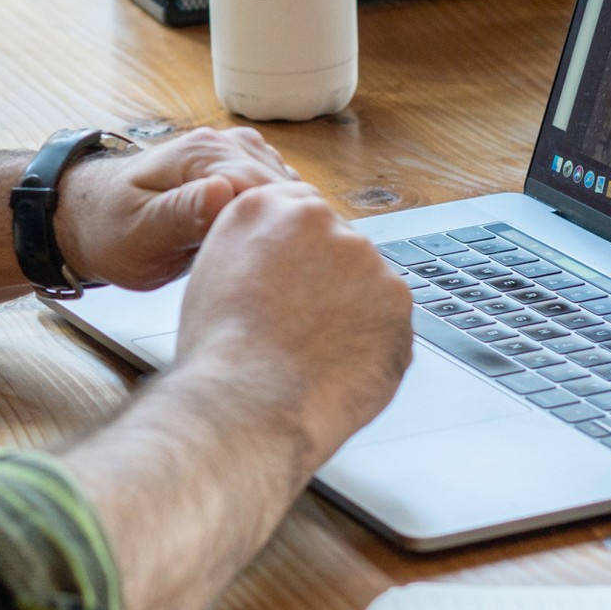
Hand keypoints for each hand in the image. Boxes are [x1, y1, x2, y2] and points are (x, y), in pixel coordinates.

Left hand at [53, 127, 296, 291]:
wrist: (90, 218)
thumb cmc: (109, 229)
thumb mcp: (140, 232)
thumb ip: (181, 214)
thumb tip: (224, 193)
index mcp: (202, 153)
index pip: (267, 189)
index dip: (279, 230)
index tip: (282, 267)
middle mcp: (224, 145)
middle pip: (284, 189)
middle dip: (287, 230)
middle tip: (278, 276)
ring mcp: (235, 155)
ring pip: (287, 192)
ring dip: (285, 226)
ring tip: (272, 265)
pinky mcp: (240, 171)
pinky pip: (276, 196)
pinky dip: (278, 221)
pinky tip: (265, 249)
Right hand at [173, 182, 412, 473]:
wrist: (247, 401)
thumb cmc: (219, 354)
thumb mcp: (213, 274)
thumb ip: (252, 249)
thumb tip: (279, 260)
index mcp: (263, 207)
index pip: (298, 210)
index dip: (299, 252)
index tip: (297, 279)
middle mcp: (318, 219)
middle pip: (337, 243)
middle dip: (328, 280)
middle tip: (302, 325)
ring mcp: (363, 257)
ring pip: (366, 282)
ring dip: (352, 310)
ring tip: (314, 353)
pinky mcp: (397, 297)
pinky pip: (388, 319)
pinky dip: (373, 342)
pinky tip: (339, 366)